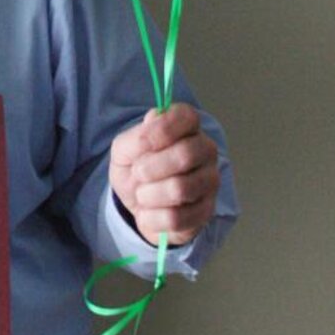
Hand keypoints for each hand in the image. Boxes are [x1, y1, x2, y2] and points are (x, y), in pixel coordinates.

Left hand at [109, 103, 218, 246]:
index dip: (161, 130)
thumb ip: (136, 136)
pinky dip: (152, 218)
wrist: (139, 203)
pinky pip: (177, 218)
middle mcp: (205, 150)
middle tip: (138, 173)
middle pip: (186, 154)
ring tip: (142, 194)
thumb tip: (153, 122)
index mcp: (187, 126)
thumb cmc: (136, 167)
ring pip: (181, 189)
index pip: (186, 116)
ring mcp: (210, 181)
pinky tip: (148, 213)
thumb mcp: (124, 148)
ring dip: (149, 194)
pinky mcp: (207, 212)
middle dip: (150, 167)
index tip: (142, 144)